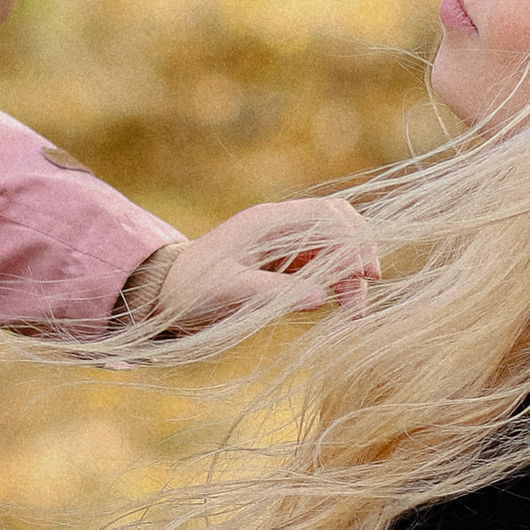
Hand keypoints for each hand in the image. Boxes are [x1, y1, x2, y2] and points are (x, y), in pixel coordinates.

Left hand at [119, 197, 379, 336]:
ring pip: (335, 246)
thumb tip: (319, 297)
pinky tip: (339, 306)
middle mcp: (280, 225)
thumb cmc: (191, 289)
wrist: (166, 292)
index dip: (353, 241)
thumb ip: (271, 292)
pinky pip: (323, 263)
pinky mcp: (284, 261)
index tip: (364, 276)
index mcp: (267, 222)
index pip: (327, 215)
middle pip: (339, 226)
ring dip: (350, 274)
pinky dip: (337, 281)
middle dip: (358, 256)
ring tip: (353, 314)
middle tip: (361, 298)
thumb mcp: (227, 292)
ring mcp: (284, 242)